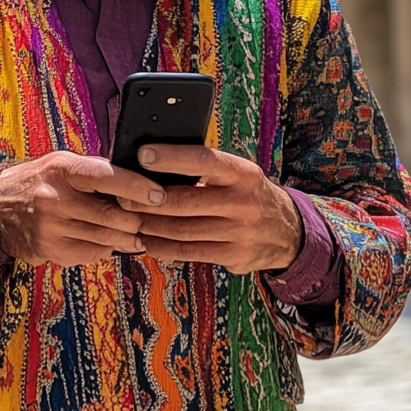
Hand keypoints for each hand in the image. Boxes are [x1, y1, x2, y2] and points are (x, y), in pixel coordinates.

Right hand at [0, 151, 166, 266]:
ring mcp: (51, 228)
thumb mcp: (62, 162)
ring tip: (137, 234)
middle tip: (151, 218)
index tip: (159, 195)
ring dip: (127, 238)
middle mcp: (55, 199)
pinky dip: (106, 249)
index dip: (136, 187)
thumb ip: (96, 171)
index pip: (107, 177)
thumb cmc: (40, 179)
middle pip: (110, 216)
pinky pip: (91, 254)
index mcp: (62, 169)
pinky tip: (108, 241)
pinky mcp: (50, 250)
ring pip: (105, 239)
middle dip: (136, 220)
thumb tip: (139, 180)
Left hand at [119, 145, 302, 274]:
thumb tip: (155, 161)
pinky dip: (162, 246)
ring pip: (182, 230)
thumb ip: (206, 169)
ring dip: (149, 224)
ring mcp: (239, 232)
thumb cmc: (248, 194)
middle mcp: (243, 202)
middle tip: (123, 196)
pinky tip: (147, 239)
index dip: (171, 157)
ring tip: (129, 217)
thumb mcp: (238, 174)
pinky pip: (188, 252)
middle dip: (148, 199)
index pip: (203, 160)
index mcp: (243, 173)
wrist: (287, 232)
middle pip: (185, 201)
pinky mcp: (233, 256)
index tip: (143, 154)